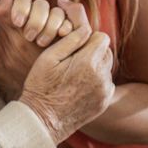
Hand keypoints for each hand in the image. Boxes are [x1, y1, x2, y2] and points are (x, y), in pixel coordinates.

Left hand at [0, 0, 74, 99]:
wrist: (32, 98)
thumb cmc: (8, 78)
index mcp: (11, 23)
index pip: (11, 0)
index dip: (14, 4)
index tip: (15, 21)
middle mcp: (30, 20)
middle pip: (33, 1)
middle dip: (32, 14)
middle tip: (28, 35)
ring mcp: (49, 25)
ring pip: (51, 9)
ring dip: (47, 22)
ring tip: (41, 42)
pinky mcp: (65, 34)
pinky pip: (68, 20)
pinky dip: (64, 25)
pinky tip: (61, 36)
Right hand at [17, 0, 115, 144]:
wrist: (42, 121)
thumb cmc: (41, 86)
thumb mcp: (48, 57)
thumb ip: (71, 39)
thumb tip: (85, 27)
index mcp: (88, 62)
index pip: (101, 37)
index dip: (89, 37)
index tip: (76, 44)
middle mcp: (101, 76)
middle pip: (106, 51)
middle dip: (93, 50)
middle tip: (74, 58)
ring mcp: (104, 91)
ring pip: (107, 67)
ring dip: (95, 65)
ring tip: (75, 73)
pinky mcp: (104, 102)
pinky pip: (106, 83)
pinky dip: (97, 81)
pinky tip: (79, 85)